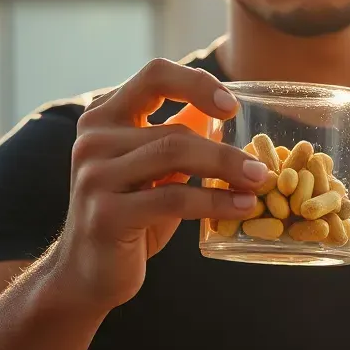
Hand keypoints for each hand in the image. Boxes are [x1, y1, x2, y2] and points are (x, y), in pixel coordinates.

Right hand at [47, 59, 269, 312]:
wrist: (86, 273)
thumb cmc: (129, 216)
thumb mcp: (153, 170)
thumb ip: (176, 136)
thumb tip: (224, 111)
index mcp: (103, 117)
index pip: (155, 75)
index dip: (198, 83)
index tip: (232, 107)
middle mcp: (93, 139)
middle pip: (175, 130)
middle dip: (226, 151)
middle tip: (263, 168)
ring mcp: (95, 176)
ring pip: (176, 157)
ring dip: (226, 171)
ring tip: (259, 185)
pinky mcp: (106, 214)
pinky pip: (173, 198)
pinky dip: (214, 201)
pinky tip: (241, 207)